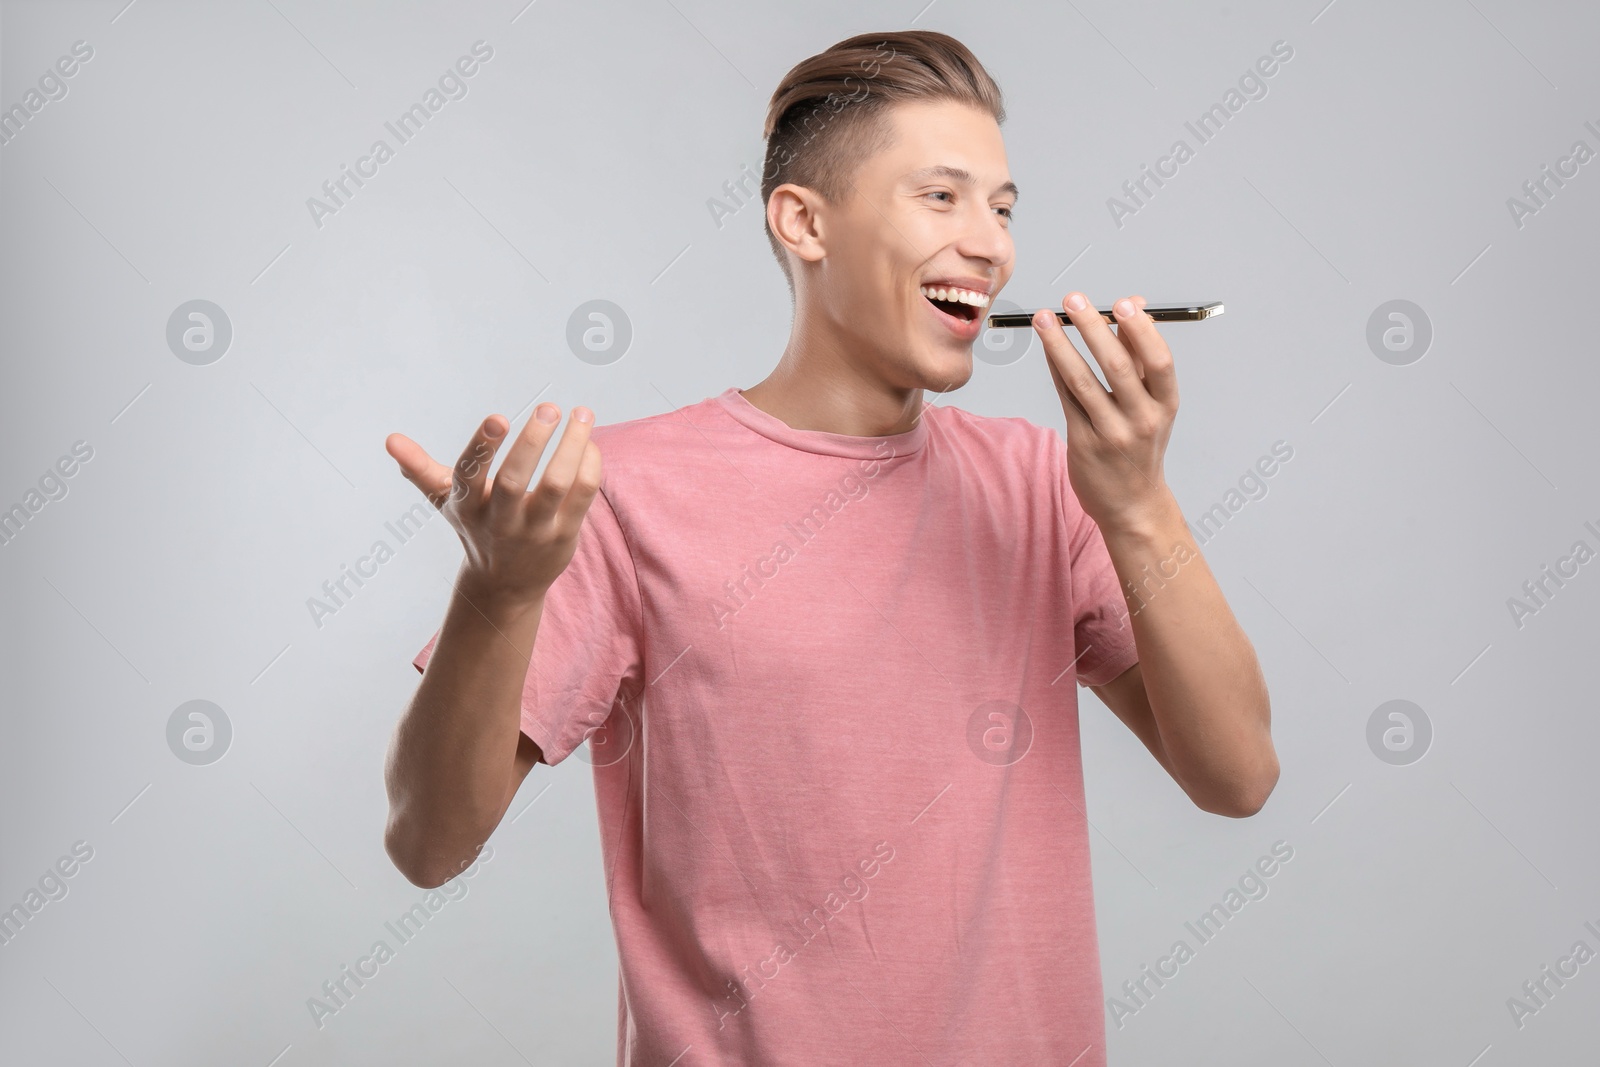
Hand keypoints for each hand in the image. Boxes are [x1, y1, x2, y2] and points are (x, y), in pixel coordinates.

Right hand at [385, 403, 602, 607]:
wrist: (504, 585)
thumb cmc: (475, 527)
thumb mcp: (445, 501)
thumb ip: (419, 468)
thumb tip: (390, 440)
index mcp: (468, 506)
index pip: (470, 475)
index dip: (482, 447)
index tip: (497, 418)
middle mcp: (500, 520)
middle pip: (516, 480)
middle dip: (533, 441)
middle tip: (550, 408)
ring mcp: (534, 530)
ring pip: (557, 485)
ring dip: (572, 446)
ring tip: (582, 413)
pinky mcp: (564, 536)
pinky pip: (582, 496)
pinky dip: (589, 465)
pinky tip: (588, 442)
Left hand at [1032, 293, 1178, 533]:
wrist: (1132, 504)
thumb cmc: (1141, 442)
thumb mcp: (1153, 403)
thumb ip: (1140, 354)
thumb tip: (1132, 304)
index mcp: (1166, 404)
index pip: (1158, 362)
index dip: (1141, 331)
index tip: (1122, 303)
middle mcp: (1142, 420)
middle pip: (1117, 367)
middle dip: (1092, 328)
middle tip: (1073, 300)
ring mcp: (1111, 434)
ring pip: (1082, 381)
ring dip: (1060, 345)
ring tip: (1043, 318)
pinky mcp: (1083, 443)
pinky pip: (1065, 398)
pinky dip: (1054, 368)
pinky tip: (1046, 346)